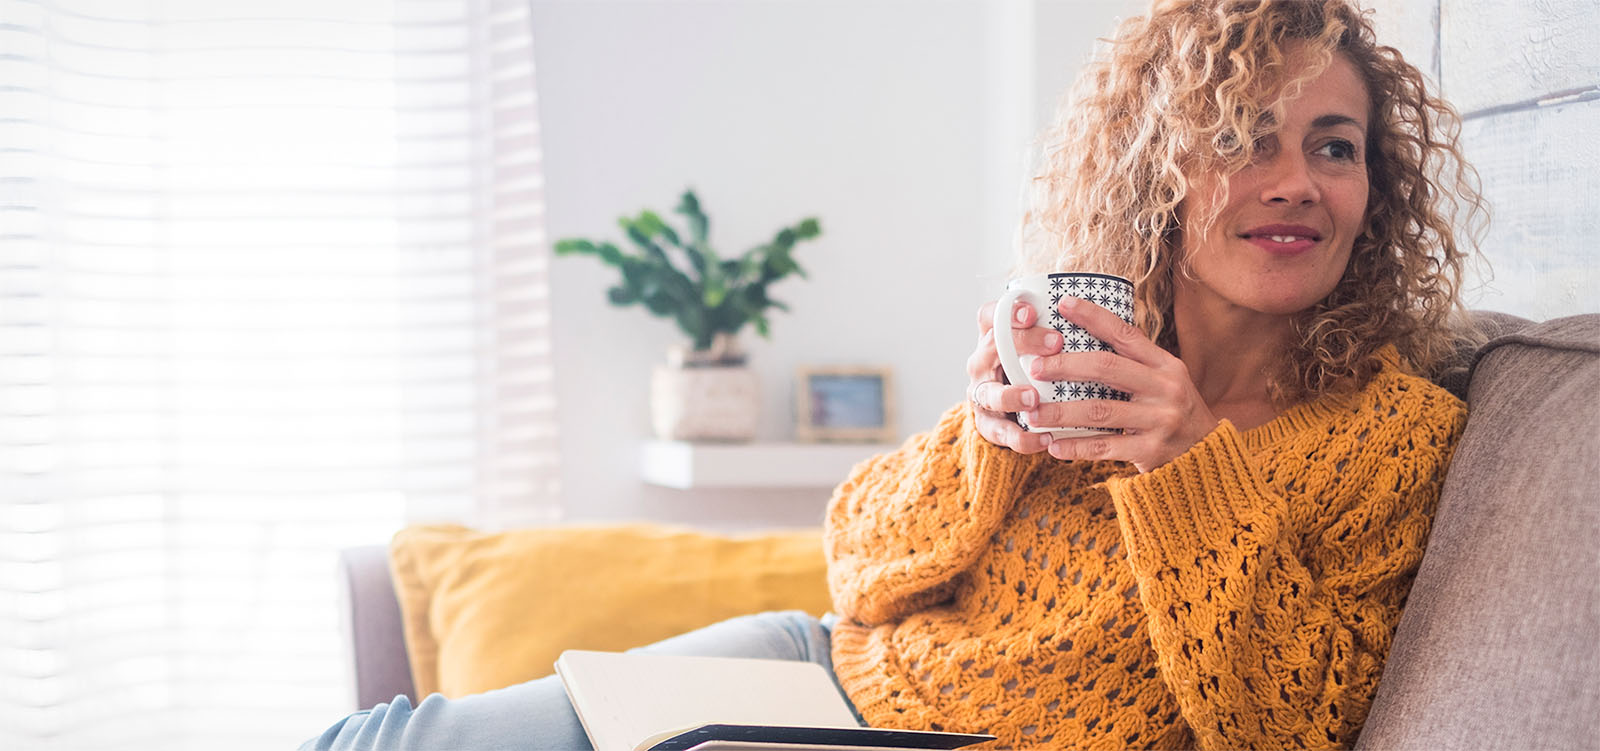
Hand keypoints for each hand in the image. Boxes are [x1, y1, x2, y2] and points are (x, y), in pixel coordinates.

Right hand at [966, 299, 1063, 453]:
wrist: (1011, 412)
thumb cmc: (1034, 370)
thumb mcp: (1042, 349)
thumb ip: (1057, 334)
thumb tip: (1102, 318)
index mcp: (993, 338)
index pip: (991, 316)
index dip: (1008, 312)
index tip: (1032, 312)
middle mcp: (982, 363)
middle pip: (992, 346)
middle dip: (1023, 343)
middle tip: (1056, 343)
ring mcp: (982, 394)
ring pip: (989, 393)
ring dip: (1010, 395)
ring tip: (1033, 398)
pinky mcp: (987, 424)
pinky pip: (1000, 432)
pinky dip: (1021, 438)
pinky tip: (1045, 439)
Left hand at [1024, 296, 1219, 472]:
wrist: (1208, 454)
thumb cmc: (1173, 411)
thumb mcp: (1163, 381)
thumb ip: (1132, 364)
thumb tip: (1081, 339)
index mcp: (1165, 365)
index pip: (1125, 334)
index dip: (1093, 317)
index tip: (1063, 304)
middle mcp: (1165, 388)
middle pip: (1106, 368)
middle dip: (1065, 365)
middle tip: (1035, 368)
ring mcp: (1159, 420)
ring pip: (1099, 410)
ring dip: (1060, 412)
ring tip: (1032, 414)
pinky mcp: (1151, 450)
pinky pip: (1105, 447)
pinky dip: (1076, 446)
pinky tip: (1053, 446)